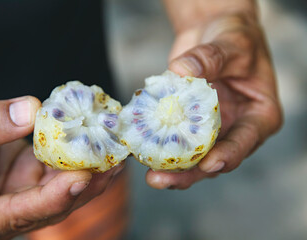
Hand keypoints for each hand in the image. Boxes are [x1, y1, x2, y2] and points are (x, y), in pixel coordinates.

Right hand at [0, 96, 122, 238]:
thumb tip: (31, 110)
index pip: (22, 214)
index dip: (54, 198)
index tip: (82, 177)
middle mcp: (7, 213)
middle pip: (54, 205)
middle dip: (88, 185)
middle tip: (115, 163)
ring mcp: (21, 192)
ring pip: (62, 187)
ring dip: (91, 169)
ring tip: (116, 149)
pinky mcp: (30, 173)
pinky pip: (58, 166)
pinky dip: (76, 153)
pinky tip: (96, 139)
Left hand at [146, 13, 282, 188]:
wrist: (214, 32)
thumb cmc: (235, 36)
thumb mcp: (231, 43)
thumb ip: (208, 58)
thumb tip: (179, 71)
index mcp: (258, 115)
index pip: (245, 141)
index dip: (227, 155)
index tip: (208, 165)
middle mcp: (235, 128)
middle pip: (214, 159)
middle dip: (189, 173)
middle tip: (160, 179)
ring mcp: (211, 129)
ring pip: (193, 157)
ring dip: (171, 168)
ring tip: (150, 175)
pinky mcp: (188, 123)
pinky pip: (174, 138)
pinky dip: (159, 146)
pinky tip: (142, 150)